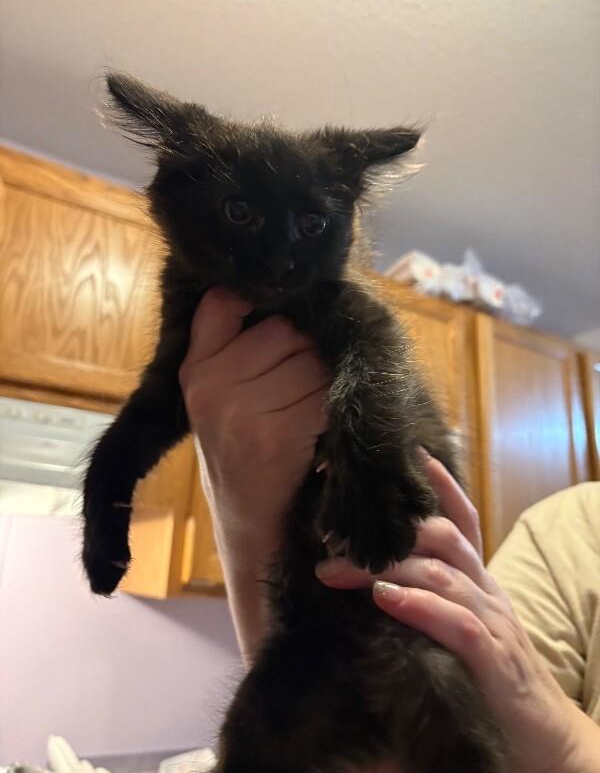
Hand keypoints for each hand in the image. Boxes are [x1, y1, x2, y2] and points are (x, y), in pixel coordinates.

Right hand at [179, 288, 328, 556]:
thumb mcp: (219, 392)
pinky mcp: (276, 435)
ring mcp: (240, 409)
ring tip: (308, 405)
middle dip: (306, 348)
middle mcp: (209, 383)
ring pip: (311, 361)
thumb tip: (294, 292)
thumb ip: (236, 344)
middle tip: (302, 379)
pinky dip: (332, 407)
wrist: (248, 520)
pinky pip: (324, 396)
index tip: (279, 311)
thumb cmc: (241, 446)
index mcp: (194, 367)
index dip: (259, 300)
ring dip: (324, 379)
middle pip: (285, 329)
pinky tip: (318, 427)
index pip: (224, 301)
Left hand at [315, 455, 596, 772]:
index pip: (462, 520)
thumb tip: (372, 582)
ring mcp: (493, 621)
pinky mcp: (494, 660)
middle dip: (385, 531)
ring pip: (441, 573)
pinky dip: (418, 606)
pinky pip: (457, 622)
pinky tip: (384, 599)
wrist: (544, 739)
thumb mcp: (458, 628)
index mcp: (478, 581)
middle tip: (329, 535)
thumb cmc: (489, 679)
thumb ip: (428, 601)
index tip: (407, 456)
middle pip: (440, 538)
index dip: (439, 486)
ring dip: (385, 567)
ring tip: (336, 568)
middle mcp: (486, 591)